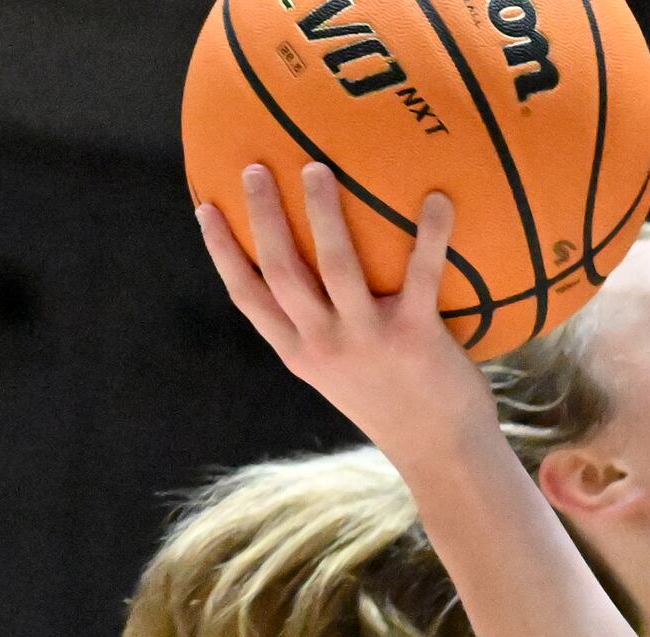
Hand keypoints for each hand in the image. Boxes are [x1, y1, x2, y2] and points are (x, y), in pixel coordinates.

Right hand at [195, 165, 487, 449]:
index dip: (222, 251)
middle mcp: (324, 345)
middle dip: (263, 216)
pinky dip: (431, 233)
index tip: (206, 208)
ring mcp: (367, 339)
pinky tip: (439, 198)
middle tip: (257, 167)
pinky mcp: (415, 336)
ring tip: (317, 168)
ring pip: (335, 265)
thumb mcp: (343, 375)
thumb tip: (324, 279)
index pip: (248, 296)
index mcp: (300, 353)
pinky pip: (421, 273)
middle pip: (281, 269)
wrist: (443, 455)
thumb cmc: (397, 406)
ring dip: (323, 212)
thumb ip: (327, 332)